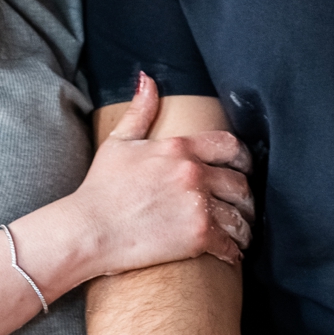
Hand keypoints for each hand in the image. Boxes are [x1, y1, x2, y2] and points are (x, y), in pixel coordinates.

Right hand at [69, 73, 253, 271]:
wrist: (88, 229)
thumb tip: (147, 80)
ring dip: (244, 227)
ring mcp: (198, 204)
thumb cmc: (99, 189)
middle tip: (243, 209)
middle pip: (240, 184)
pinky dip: (233, 251)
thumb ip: (140, 112)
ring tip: (240, 236)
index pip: (229, 146)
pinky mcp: (198, 236)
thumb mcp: (118, 143)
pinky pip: (230, 243)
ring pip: (239, 216)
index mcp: (179, 148)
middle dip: (245, 198)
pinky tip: (231, 254)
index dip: (243, 160)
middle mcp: (193, 172)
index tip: (244, 170)